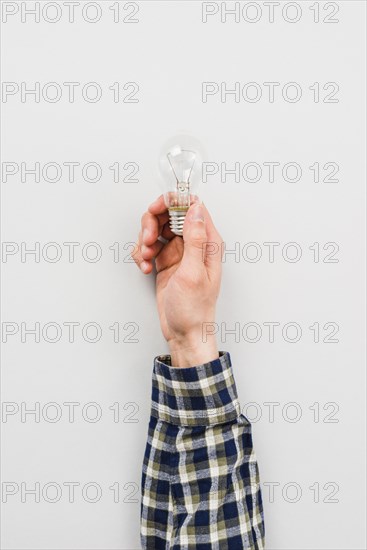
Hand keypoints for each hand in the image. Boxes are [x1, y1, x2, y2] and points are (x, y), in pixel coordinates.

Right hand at [132, 195, 222, 366]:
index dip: (171, 203)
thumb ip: (195, 238)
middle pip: (168, 214)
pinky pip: (149, 246)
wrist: (184, 333)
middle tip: (147, 240)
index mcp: (207, 242)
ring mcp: (179, 251)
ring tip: (146, 259)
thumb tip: (195, 208)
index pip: (192, 206)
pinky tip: (145, 268)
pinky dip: (142, 254)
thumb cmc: (194, 309)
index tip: (155, 210)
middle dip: (152, 224)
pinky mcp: (165, 261)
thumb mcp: (194, 272)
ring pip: (156, 229)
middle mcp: (193, 243)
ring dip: (145, 241)